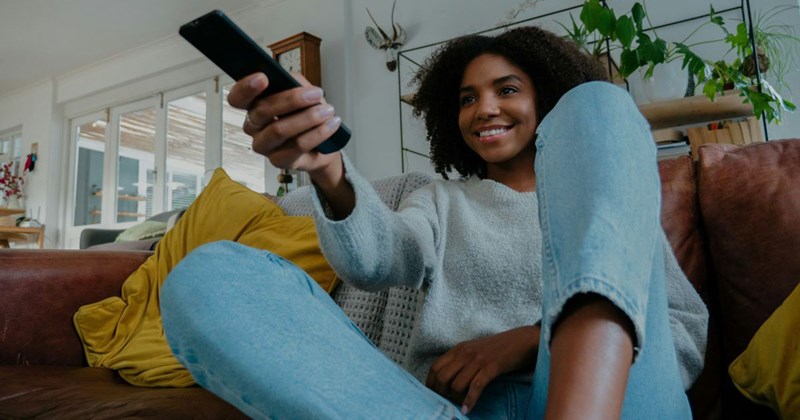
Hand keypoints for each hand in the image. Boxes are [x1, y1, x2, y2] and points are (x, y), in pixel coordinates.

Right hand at [226, 72, 343, 184]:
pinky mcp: (278, 161)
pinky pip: (297, 146)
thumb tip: (290, 79)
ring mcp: (263, 145)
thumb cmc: (306, 115)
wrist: (322, 145)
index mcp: (253, 106)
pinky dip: (318, 133)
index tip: (263, 78)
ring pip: (279, 129)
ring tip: (328, 110)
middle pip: (262, 111)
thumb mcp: (301, 91)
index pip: (237, 98)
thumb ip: (293, 81)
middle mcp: (253, 126)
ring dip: (308, 117)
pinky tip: (331, 125)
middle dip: (292, 99)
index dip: (245, 87)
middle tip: (316, 94)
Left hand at [426, 325, 538, 414]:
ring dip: (455, 399)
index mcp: (459, 349)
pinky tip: (467, 409)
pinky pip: (475, 387)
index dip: (431, 383)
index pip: (435, 367)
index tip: (432, 395)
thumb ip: (461, 361)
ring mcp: (478, 360)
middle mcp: (465, 353)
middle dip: (441, 393)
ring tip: (459, 405)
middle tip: (446, 402)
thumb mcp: (474, 351)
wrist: (522, 340)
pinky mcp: (491, 367)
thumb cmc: (498, 348)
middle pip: (442, 377)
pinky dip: (469, 401)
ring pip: (456, 384)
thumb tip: (448, 380)